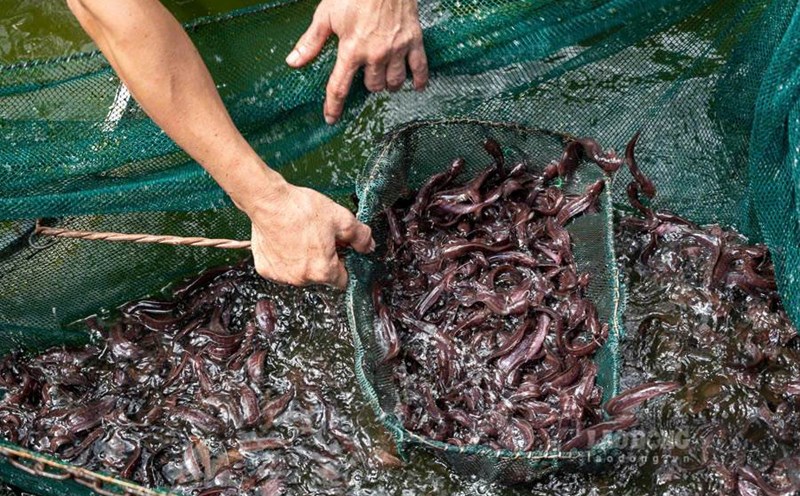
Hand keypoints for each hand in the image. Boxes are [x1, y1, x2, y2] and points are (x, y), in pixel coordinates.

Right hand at [245, 181, 374, 288]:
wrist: (268, 201)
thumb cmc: (302, 210)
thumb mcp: (342, 219)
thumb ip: (361, 236)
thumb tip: (369, 247)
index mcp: (323, 271)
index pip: (343, 281)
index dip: (346, 265)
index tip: (343, 252)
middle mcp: (301, 279)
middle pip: (321, 276)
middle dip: (325, 260)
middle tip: (321, 237)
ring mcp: (282, 276)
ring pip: (301, 273)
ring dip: (305, 260)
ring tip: (302, 236)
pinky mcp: (265, 269)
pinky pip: (282, 268)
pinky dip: (285, 258)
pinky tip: (286, 239)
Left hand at [285, 0, 427, 123]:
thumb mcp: (326, 15)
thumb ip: (311, 43)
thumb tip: (293, 62)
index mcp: (351, 50)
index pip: (340, 87)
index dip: (334, 106)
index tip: (331, 118)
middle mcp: (375, 55)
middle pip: (372, 86)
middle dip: (367, 84)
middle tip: (365, 74)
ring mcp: (396, 50)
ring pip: (393, 82)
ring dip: (388, 84)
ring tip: (385, 78)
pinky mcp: (414, 41)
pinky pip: (420, 68)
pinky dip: (419, 80)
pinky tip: (416, 87)